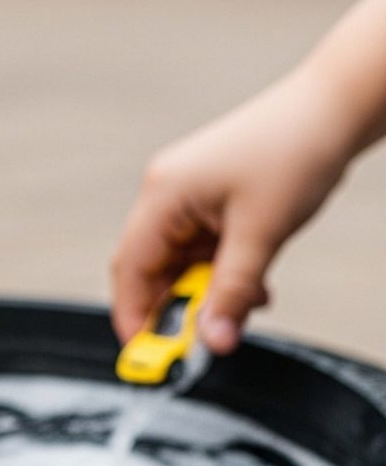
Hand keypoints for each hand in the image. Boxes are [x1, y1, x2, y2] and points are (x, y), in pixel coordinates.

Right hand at [111, 67, 350, 353]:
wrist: (336, 108)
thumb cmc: (297, 149)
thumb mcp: (261, 234)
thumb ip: (231, 294)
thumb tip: (213, 342)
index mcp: (164, 194)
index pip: (130, 270)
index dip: (135, 317)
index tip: (150, 357)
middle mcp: (166, 194)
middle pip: (150, 271)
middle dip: (176, 309)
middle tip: (203, 338)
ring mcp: (188, 196)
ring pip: (181, 266)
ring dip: (208, 294)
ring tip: (247, 302)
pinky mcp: (209, 200)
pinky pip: (202, 252)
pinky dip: (222, 275)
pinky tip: (252, 283)